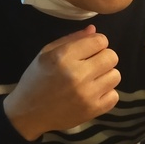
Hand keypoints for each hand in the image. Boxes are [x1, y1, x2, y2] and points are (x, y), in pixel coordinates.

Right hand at [4, 25, 120, 140]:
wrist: (28, 113)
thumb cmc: (36, 79)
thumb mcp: (46, 53)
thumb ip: (71, 39)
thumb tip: (94, 30)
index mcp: (64, 57)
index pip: (100, 41)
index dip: (97, 43)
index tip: (90, 50)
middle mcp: (78, 74)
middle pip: (112, 57)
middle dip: (103, 57)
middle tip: (91, 65)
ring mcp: (87, 94)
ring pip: (116, 75)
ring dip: (105, 75)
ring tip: (92, 80)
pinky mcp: (92, 110)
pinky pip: (114, 96)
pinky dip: (106, 94)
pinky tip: (93, 93)